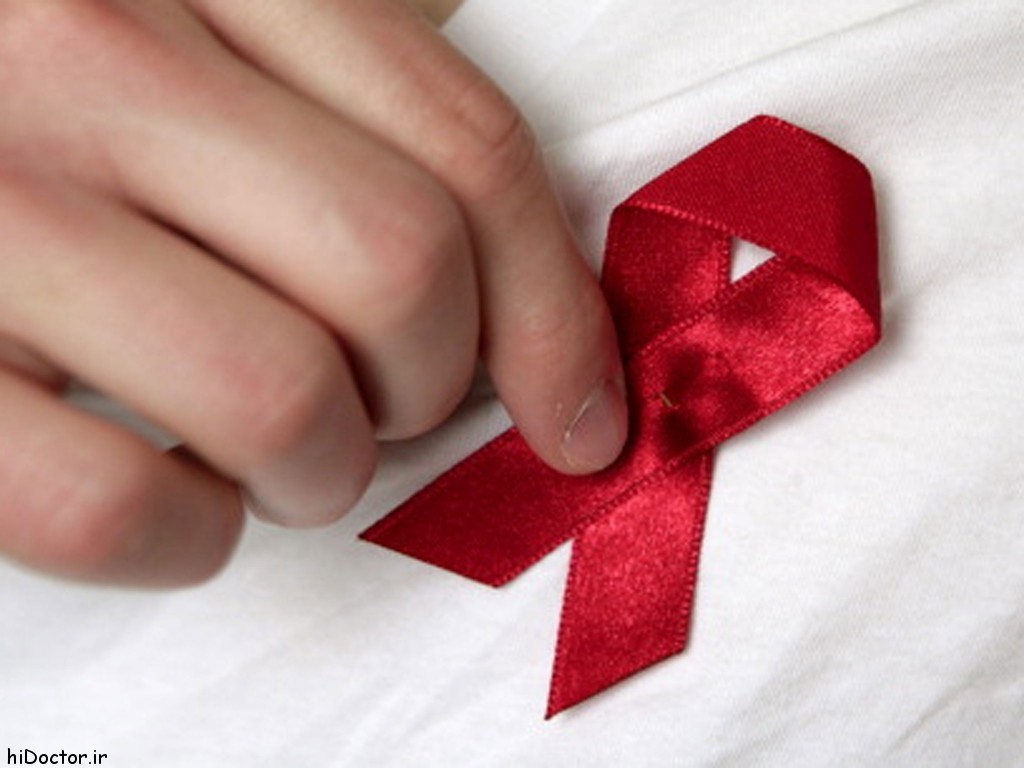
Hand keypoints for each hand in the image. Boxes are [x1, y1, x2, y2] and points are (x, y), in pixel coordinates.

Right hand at [0, 0, 626, 585]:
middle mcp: (82, 47)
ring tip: (284, 453)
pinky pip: (113, 506)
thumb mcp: (204, 25)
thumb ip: (346, 106)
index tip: (582, 411)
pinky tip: (178, 504)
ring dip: (319, 468)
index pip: (463, 149)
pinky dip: (187, 538)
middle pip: (397, 271)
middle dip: (428, 388)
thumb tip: (526, 290)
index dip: (555, 308)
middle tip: (384, 407)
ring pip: (278, 396)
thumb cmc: (38, 71)